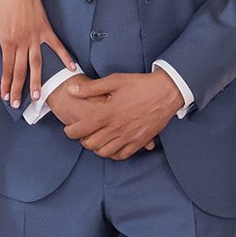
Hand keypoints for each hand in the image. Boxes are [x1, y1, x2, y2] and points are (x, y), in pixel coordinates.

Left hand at [0, 0, 73, 108]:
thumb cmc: (0, 1)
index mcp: (7, 40)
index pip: (6, 68)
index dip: (6, 83)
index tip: (6, 97)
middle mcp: (22, 41)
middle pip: (20, 70)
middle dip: (18, 88)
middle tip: (17, 104)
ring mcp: (35, 36)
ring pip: (36, 63)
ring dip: (37, 80)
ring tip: (39, 96)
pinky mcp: (45, 28)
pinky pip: (56, 45)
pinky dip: (64, 56)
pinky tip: (72, 67)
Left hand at [61, 69, 182, 159]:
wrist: (167, 92)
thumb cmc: (140, 84)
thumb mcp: (114, 80)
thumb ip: (91, 88)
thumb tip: (71, 90)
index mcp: (108, 112)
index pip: (81, 129)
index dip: (70, 132)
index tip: (69, 129)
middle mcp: (117, 127)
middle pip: (91, 144)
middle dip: (82, 140)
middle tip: (83, 134)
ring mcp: (129, 136)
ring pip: (104, 152)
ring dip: (97, 148)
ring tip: (96, 140)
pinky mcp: (140, 141)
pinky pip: (122, 155)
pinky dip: (113, 153)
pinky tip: (111, 145)